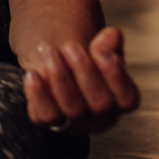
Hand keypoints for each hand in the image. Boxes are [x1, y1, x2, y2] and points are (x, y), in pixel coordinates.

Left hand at [23, 26, 139, 134]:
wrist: (46, 56)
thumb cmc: (75, 54)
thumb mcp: (94, 48)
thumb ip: (107, 46)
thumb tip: (114, 35)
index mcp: (118, 101)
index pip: (127, 98)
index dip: (115, 73)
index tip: (98, 44)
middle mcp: (101, 117)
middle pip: (100, 104)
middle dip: (84, 71)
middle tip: (69, 46)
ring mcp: (75, 123)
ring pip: (73, 110)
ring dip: (60, 79)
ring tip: (49, 52)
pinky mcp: (49, 122)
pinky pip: (46, 116)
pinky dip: (38, 94)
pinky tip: (31, 73)